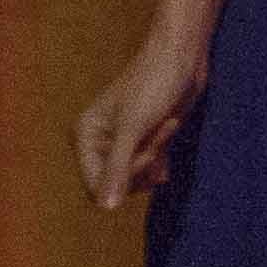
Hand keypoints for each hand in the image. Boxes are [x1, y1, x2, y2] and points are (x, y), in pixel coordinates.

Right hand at [78, 29, 206, 210]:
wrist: (181, 57)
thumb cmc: (154, 85)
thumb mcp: (134, 130)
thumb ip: (119, 169)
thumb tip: (105, 208)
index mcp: (84, 135)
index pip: (95, 186)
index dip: (123, 180)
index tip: (145, 155)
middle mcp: (98, 140)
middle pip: (118, 183)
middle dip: (143, 165)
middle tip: (158, 135)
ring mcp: (122, 141)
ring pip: (137, 176)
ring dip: (156, 157)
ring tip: (166, 125)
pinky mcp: (144, 138)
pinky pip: (150, 166)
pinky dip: (162, 157)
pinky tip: (170, 131)